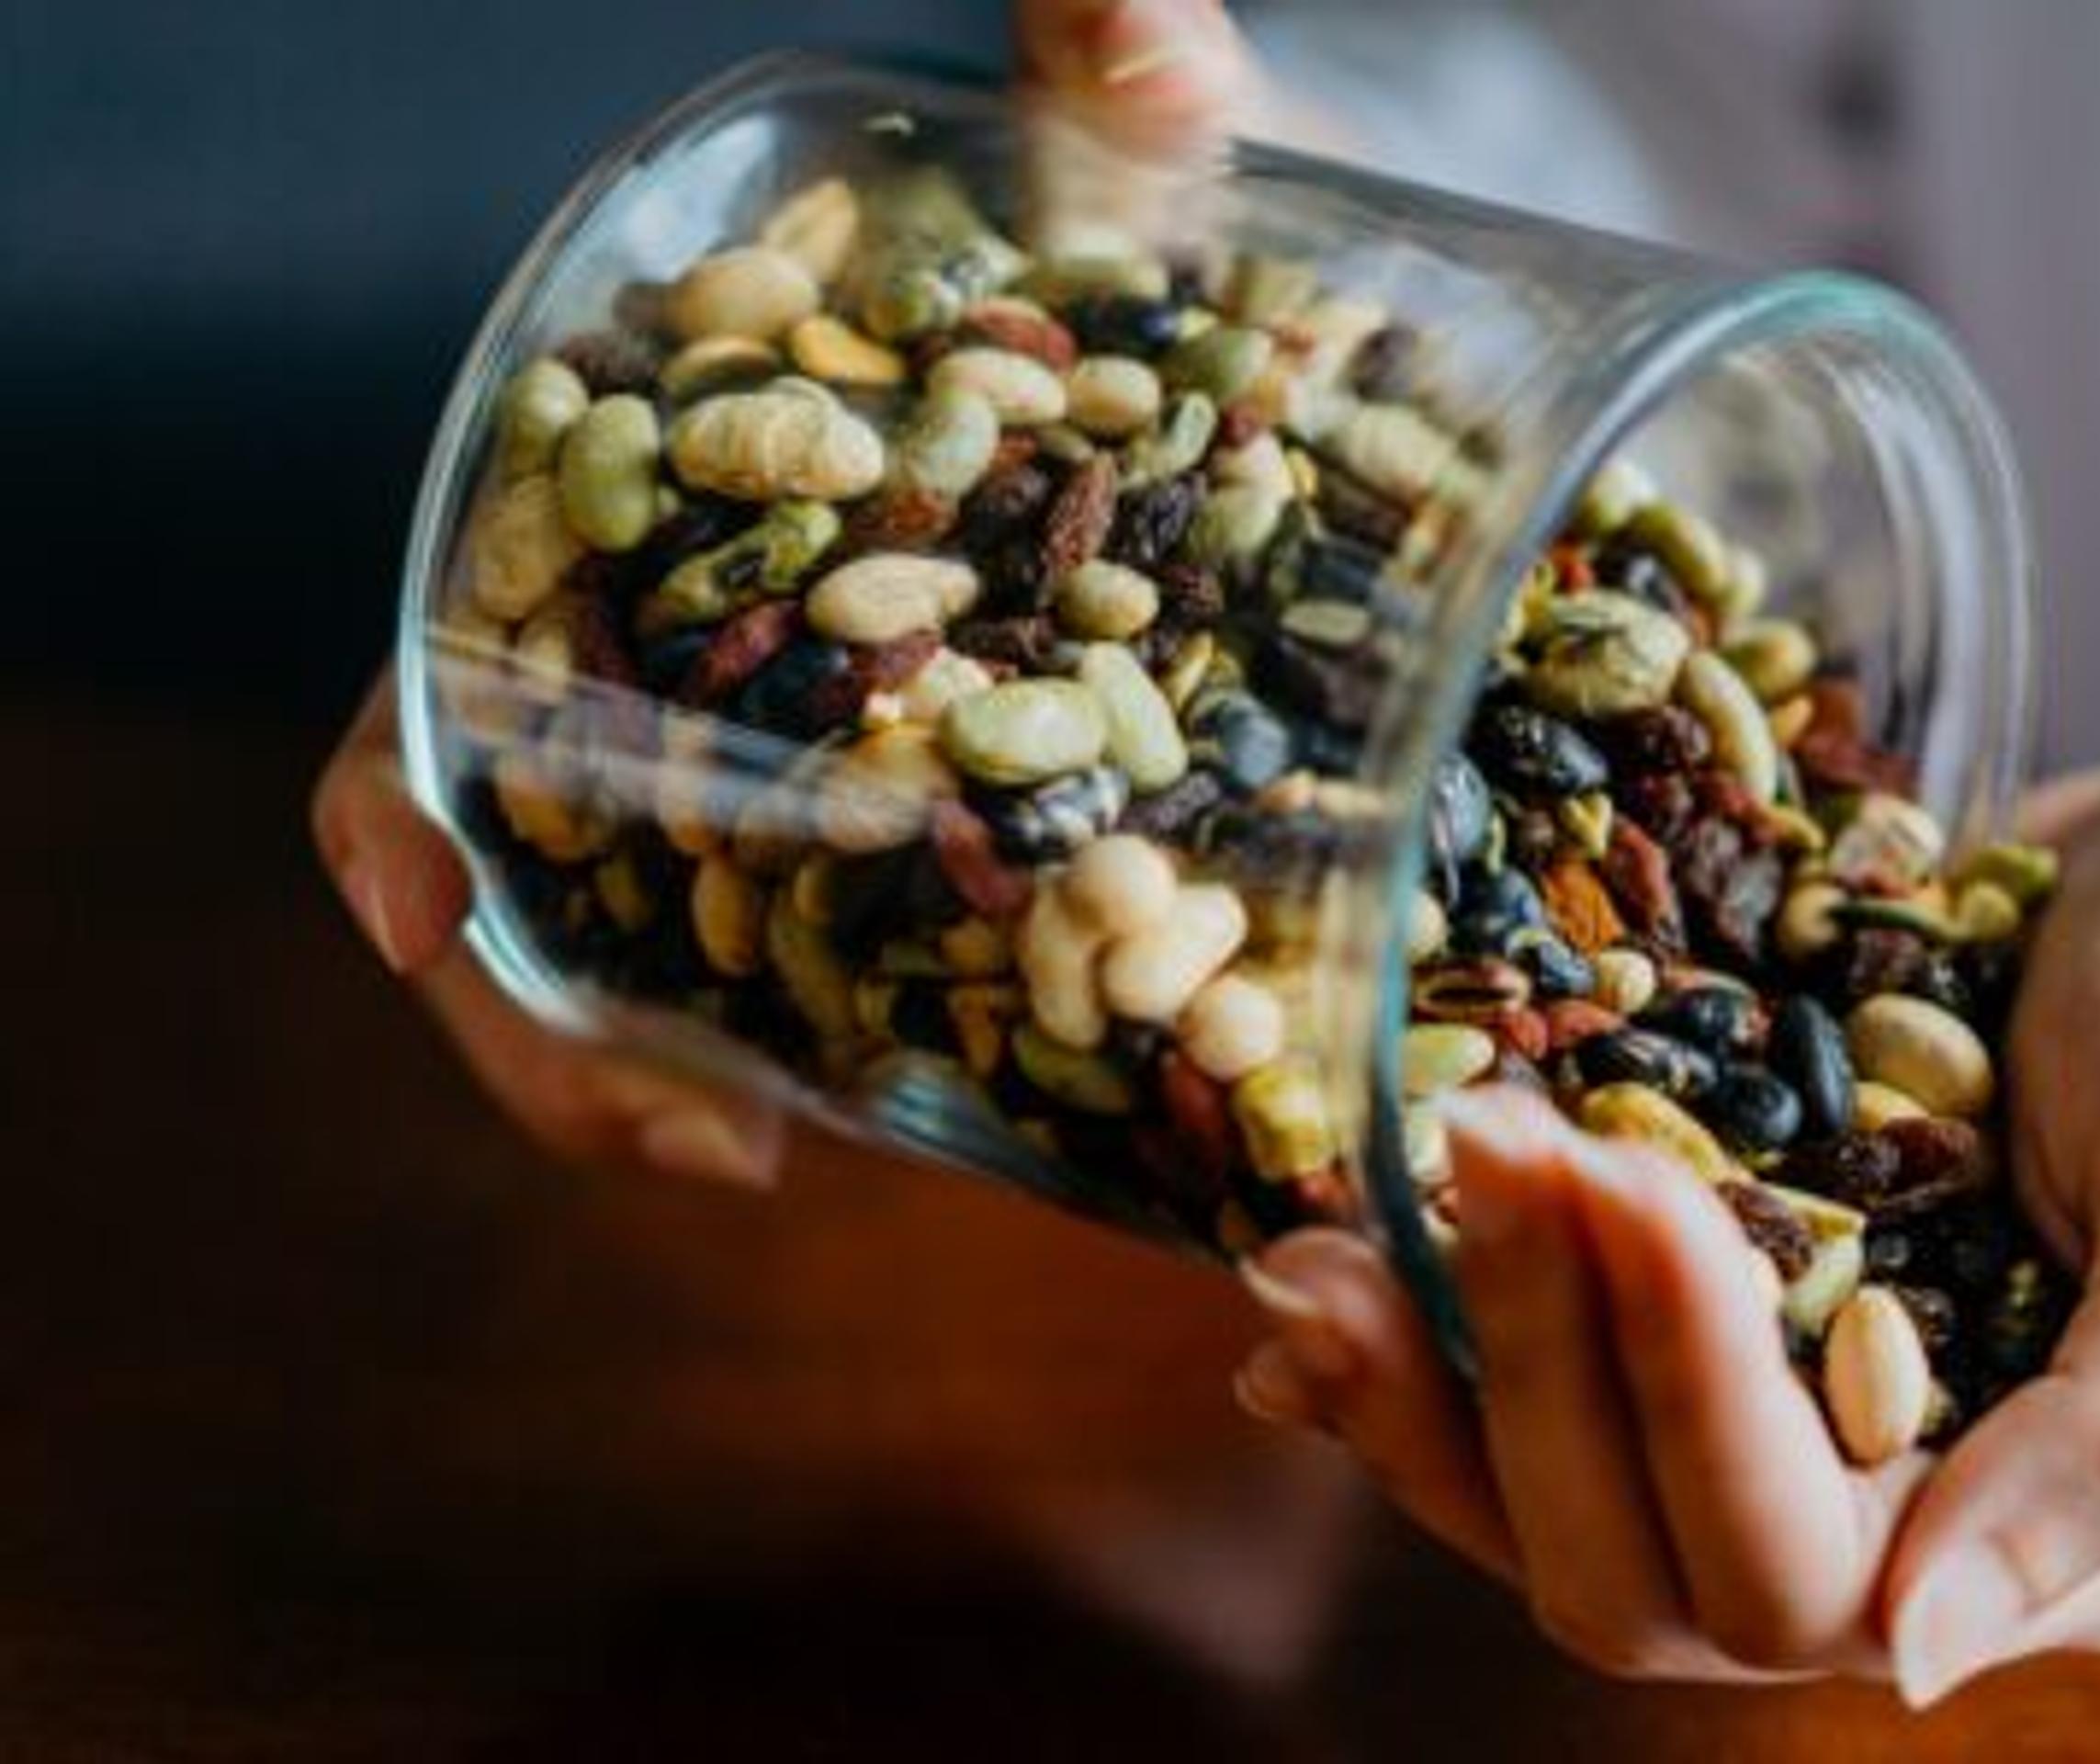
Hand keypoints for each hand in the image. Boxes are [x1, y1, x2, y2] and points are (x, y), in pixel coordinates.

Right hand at [311, 0, 1321, 1188]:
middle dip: (558, 1019)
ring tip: (772, 1158)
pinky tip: (913, 1135)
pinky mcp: (975, 850)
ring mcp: (829, 770)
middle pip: (547, 869)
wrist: (1289, 325)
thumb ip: (1118, 81)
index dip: (410, 791)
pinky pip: (857, 992)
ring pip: (676, 961)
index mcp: (691, 513)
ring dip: (678, 1079)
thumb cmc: (1163, 237)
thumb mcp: (1138, 171)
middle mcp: (721, 661)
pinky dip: (859, 1068)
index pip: (469, 662)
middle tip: (681, 1134)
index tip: (412, 892)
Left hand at [1228, 719, 2099, 1696]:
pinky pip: (1544, 1398)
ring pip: (1556, 1505)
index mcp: (2063, 1544)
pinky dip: (1429, 1348)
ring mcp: (1805, 1429)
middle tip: (1481, 1132)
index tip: (1613, 1171)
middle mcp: (1913, 1526)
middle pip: (1637, 1566)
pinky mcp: (1731, 1323)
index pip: (1803, 1566)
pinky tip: (1316, 1275)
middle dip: (1529, 1364)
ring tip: (1306, 1251)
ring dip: (1434, 1379)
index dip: (1679, 1386)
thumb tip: (1921, 1662)